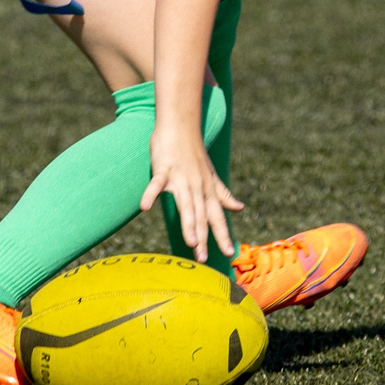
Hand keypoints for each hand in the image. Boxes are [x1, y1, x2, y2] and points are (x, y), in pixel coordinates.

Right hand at [138, 118, 242, 263]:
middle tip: (204, 258)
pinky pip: (156, 183)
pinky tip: (145, 207)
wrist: (181, 126)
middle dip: (203, 237)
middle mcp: (197, 187)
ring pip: (186, 204)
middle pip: (201, 215)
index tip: (228, 253)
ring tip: (191, 243)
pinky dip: (151, 194)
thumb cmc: (194, 153)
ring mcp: (180, 178)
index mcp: (208, 190)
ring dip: (188, 223)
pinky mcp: (163, 168)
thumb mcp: (211, 176)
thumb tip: (239, 208)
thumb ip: (223, 194)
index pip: (217, 216)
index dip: (223, 234)